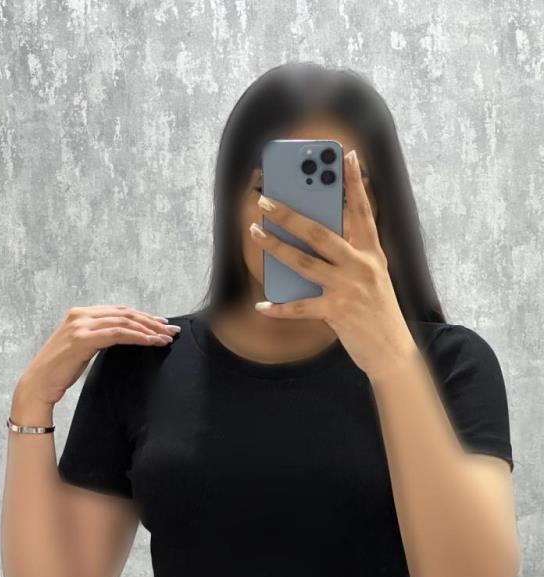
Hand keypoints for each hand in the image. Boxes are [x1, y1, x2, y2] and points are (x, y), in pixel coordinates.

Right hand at [14, 305, 179, 408]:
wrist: (38, 384)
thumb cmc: (60, 370)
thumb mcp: (82, 348)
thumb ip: (100, 337)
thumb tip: (126, 337)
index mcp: (81, 314)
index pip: (120, 311)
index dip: (143, 317)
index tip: (162, 325)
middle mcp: (80, 314)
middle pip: (125, 313)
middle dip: (151, 322)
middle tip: (171, 331)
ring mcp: (80, 325)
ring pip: (124, 322)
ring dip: (149, 330)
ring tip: (166, 338)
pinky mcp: (82, 338)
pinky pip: (118, 334)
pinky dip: (138, 337)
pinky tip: (152, 343)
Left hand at [248, 149, 417, 382]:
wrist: (392, 350)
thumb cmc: (378, 311)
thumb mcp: (373, 276)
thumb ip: (351, 255)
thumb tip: (317, 238)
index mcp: (372, 253)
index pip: (362, 211)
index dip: (353, 182)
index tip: (345, 155)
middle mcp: (361, 265)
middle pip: (320, 232)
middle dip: (290, 214)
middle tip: (267, 201)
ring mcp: (348, 288)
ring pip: (304, 262)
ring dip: (275, 246)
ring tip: (254, 232)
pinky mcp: (337, 311)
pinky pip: (300, 307)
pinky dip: (278, 308)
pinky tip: (261, 305)